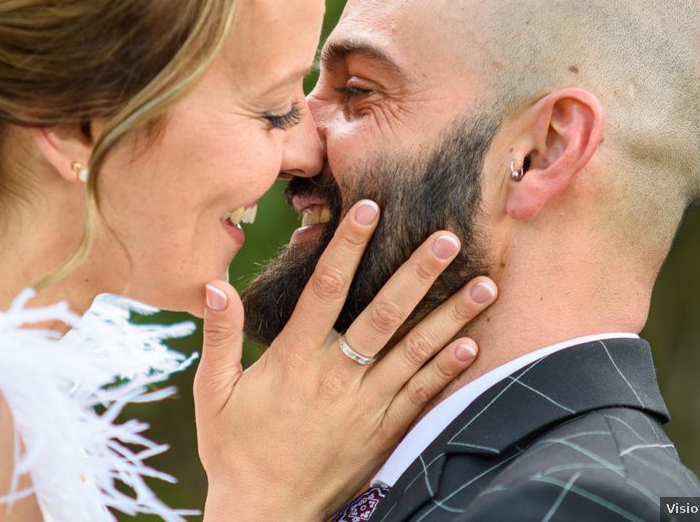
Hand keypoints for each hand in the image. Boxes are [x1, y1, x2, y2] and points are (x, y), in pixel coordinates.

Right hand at [195, 200, 496, 520]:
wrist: (265, 512)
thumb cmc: (234, 449)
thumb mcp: (212, 393)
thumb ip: (218, 338)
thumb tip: (214, 286)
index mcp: (294, 360)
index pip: (324, 290)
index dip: (346, 246)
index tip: (368, 208)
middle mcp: (336, 378)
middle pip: (383, 315)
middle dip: (418, 273)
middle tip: (449, 237)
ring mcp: (365, 406)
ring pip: (415, 353)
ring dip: (452, 317)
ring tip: (486, 285)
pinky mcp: (382, 433)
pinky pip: (421, 396)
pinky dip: (447, 370)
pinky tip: (472, 345)